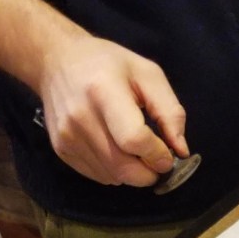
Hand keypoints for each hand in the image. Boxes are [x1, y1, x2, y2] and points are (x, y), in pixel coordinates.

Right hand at [39, 33, 188, 186]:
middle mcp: (80, 117)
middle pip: (123, 167)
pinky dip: (115, 172)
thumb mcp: (148, 74)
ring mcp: (68, 136)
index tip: (167, 154)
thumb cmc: (108, 64)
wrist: (57, 61)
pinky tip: (116, 150)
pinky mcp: (62, 149)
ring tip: (135, 151)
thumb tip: (181, 151)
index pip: (134, 140)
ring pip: (113, 177)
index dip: (157, 154)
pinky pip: (99, 176)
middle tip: (156, 161)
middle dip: (149, 173)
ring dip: (133, 173)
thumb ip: (170, 112)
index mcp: (103, 91)